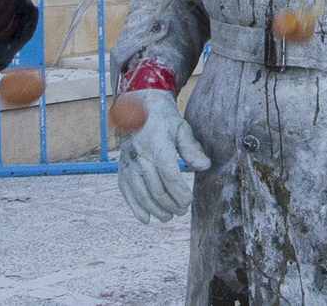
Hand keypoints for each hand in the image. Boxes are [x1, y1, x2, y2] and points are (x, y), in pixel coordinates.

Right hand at [117, 89, 210, 223]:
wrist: (139, 108)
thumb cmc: (165, 120)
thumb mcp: (182, 128)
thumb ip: (192, 148)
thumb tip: (204, 167)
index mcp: (156, 142)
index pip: (168, 173)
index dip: (179, 191)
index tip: (189, 200)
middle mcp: (139, 154)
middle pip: (156, 188)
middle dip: (171, 204)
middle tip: (182, 210)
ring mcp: (128, 163)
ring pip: (141, 194)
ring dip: (156, 210)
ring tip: (168, 216)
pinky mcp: (122, 169)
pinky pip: (127, 192)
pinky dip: (136, 208)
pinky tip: (146, 218)